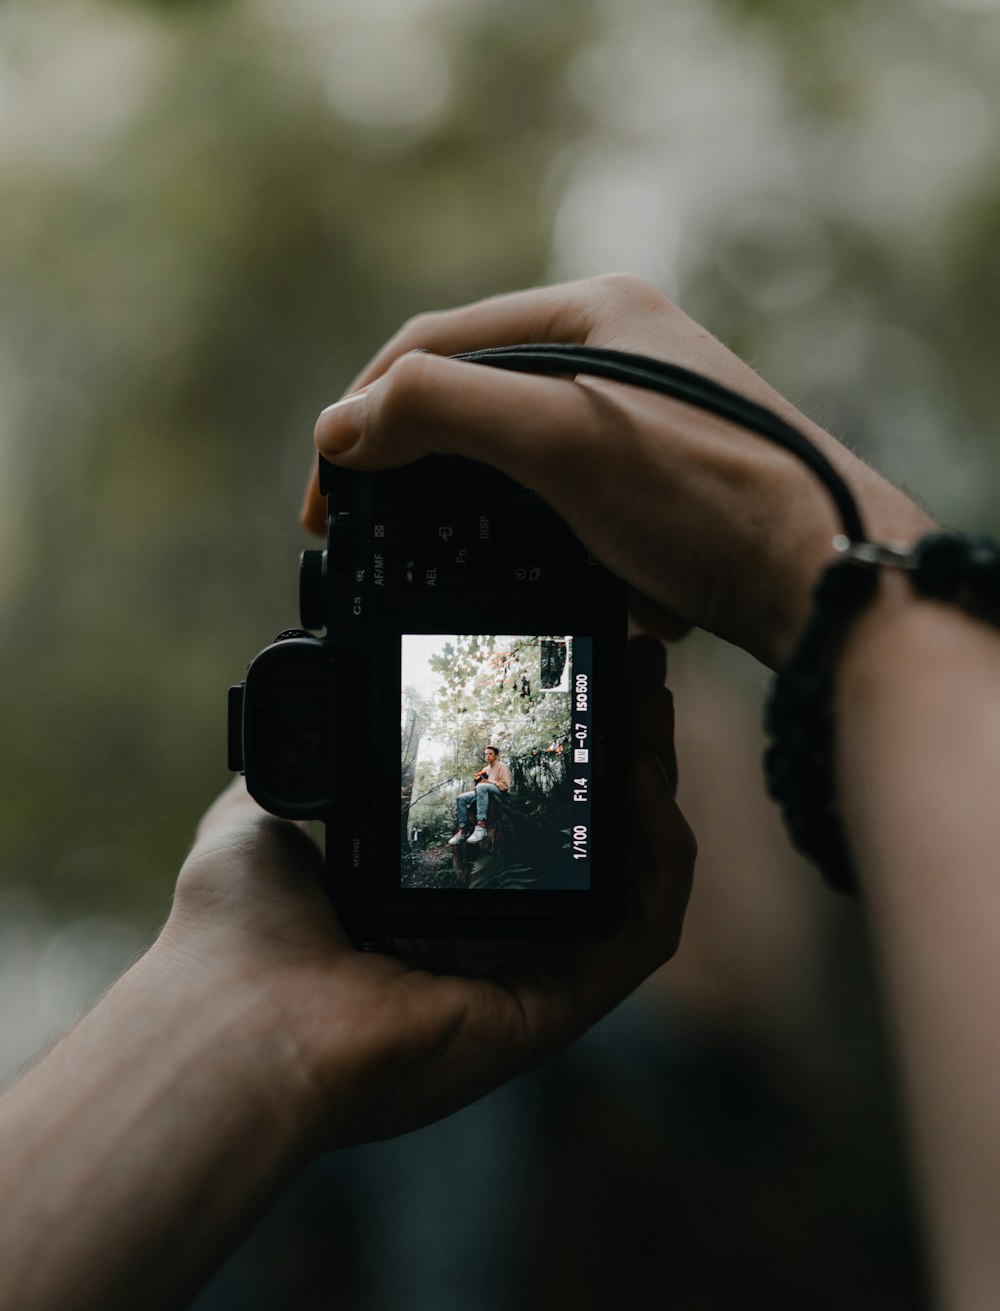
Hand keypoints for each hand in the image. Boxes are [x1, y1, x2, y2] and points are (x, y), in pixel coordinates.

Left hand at [161, 635, 693, 1147]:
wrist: (235, 1017)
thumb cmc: (234, 935)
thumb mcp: (263, 820)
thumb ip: (307, 769)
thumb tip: (315, 711)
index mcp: (417, 909)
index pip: (515, 828)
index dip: (550, 760)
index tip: (566, 686)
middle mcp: (479, 948)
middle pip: (584, 845)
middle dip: (615, 757)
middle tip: (633, 680)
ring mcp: (523, 982)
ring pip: (627, 885)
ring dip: (651, 797)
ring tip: (650, 716)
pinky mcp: (553, 1011)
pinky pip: (641, 933)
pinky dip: (660, 858)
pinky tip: (644, 780)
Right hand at [304, 274, 931, 667]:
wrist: (820, 581)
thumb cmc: (707, 501)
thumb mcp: (563, 440)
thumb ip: (443, 412)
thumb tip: (343, 425)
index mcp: (592, 312)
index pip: (436, 342)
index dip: (364, 410)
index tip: (326, 490)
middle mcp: (616, 351)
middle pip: (471, 395)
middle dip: (411, 462)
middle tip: (362, 528)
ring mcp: (637, 417)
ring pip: (511, 454)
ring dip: (463, 508)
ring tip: (425, 559)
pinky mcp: (653, 481)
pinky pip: (557, 499)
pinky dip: (525, 537)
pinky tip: (520, 575)